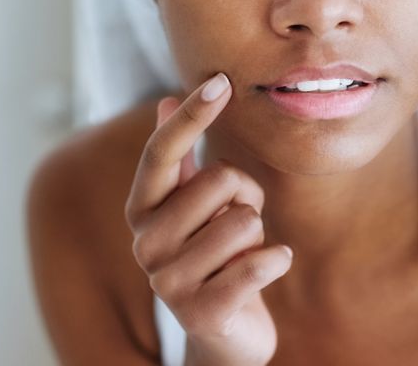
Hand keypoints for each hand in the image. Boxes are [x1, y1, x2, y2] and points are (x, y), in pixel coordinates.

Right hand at [124, 73, 292, 365]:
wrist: (224, 336)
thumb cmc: (213, 258)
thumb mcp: (193, 207)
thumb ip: (178, 158)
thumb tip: (164, 98)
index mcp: (141, 210)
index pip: (161, 152)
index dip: (191, 116)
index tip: (220, 82)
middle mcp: (145, 243)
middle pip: (219, 180)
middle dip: (247, 196)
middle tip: (242, 223)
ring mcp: (169, 281)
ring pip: (244, 220)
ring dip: (259, 235)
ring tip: (242, 255)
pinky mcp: (202, 312)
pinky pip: (258, 263)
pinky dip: (276, 260)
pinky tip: (268, 269)